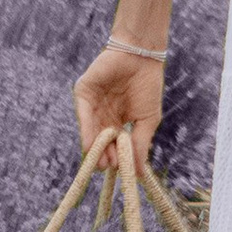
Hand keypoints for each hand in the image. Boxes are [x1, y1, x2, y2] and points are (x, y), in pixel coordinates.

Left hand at [75, 43, 163, 162]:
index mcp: (118, 122)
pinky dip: (86, 131)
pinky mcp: (83, 93)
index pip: (114, 146)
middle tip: (109, 167)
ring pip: (91, 131)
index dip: (117, 158)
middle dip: (104, 156)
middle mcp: (102, 116)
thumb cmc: (147, 86)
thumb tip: (139, 175)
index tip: (121, 170)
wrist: (141, 57)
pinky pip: (83, 115)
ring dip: (95, 148)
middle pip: (100, 141)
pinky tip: (90, 145)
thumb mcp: (147, 120)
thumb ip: (140, 145)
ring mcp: (92, 105)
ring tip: (101, 162)